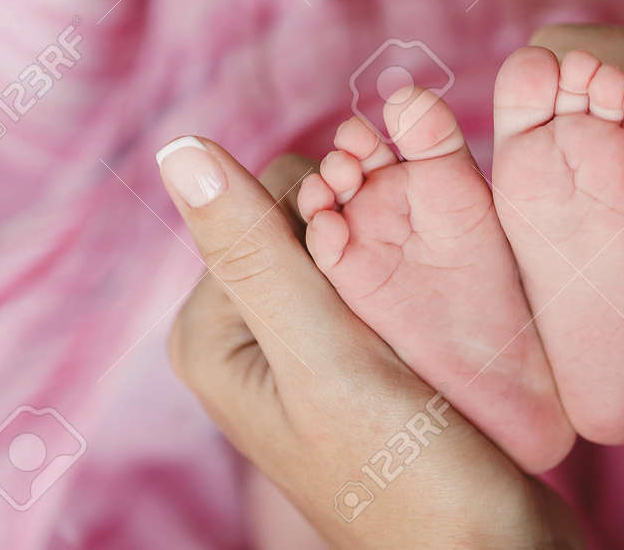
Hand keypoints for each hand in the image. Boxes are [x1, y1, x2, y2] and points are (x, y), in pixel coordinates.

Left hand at [158, 141, 583, 549]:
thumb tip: (179, 149)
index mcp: (211, 330)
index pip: (269, 195)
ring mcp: (300, 345)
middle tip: (407, 292)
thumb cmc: (407, 473)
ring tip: (431, 304)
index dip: (337, 204)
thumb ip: (250, 248)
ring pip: (353, 234)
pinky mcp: (353, 355)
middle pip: (311, 210)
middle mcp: (245, 333)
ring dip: (397, 245)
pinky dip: (414, 270)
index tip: (380, 253)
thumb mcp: (320, 354)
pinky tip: (443, 304)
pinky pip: (379, 272)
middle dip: (366, 227)